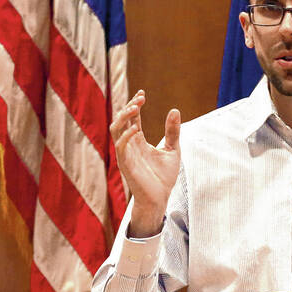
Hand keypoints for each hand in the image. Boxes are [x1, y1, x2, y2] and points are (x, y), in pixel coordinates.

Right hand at [110, 90, 180, 236]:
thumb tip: (175, 110)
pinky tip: (135, 129)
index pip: (132, 118)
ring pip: (116, 130)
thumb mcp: (173, 149)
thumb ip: (172, 131)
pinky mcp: (125, 164)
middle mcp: (130, 145)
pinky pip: (120, 147)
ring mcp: (126, 154)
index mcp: (138, 141)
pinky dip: (126, 136)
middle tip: (140, 98)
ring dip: (123, 117)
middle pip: (122, 120)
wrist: (160, 198)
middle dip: (129, 107)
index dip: (135, 105)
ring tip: (135, 107)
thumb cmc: (163, 177)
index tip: (142, 93)